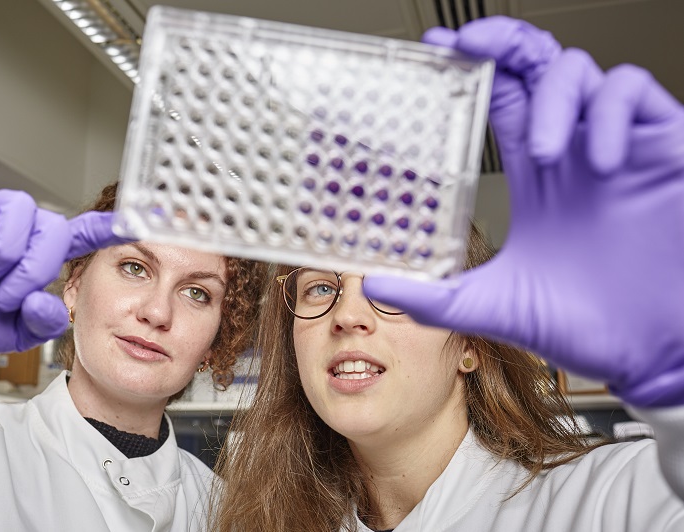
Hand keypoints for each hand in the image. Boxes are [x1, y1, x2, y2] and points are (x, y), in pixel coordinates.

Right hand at [0, 179, 129, 363]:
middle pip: (52, 227)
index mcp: (38, 255)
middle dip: (34, 267)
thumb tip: (51, 304)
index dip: (107, 226)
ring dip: (6, 252)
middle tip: (6, 294)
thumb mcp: (13, 331)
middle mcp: (20, 229)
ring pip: (21, 210)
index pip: (82, 233)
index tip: (135, 221)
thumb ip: (42, 320)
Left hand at [362, 17, 683, 406]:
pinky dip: (610, 112)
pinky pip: (635, 93)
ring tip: (542, 149)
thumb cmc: (587, 327)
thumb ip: (437, 297)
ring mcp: (618, 147)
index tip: (434, 51)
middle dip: (506, 42)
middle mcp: (573, 152)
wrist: (654, 351)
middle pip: (538, 66)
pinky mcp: (663, 150)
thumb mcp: (498, 306)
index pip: (501, 99)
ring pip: (582, 71)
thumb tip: (372, 285)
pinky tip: (597, 159)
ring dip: (554, 97)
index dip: (472, 67)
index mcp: (537, 177)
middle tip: (472, 44)